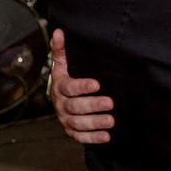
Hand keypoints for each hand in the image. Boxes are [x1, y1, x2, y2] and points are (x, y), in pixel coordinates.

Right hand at [49, 28, 114, 143]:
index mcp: (61, 87)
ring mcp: (66, 119)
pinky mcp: (72, 131)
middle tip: (109, 103)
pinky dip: (93, 138)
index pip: (70, 87)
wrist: (62, 99)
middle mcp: (61, 105)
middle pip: (75, 107)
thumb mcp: (63, 64)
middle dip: (93, 105)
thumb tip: (59, 32)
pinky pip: (80, 137)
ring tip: (111, 121)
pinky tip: (106, 136)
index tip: (97, 84)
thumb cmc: (67, 78)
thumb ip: (61, 49)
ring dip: (95, 123)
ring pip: (78, 123)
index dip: (82, 86)